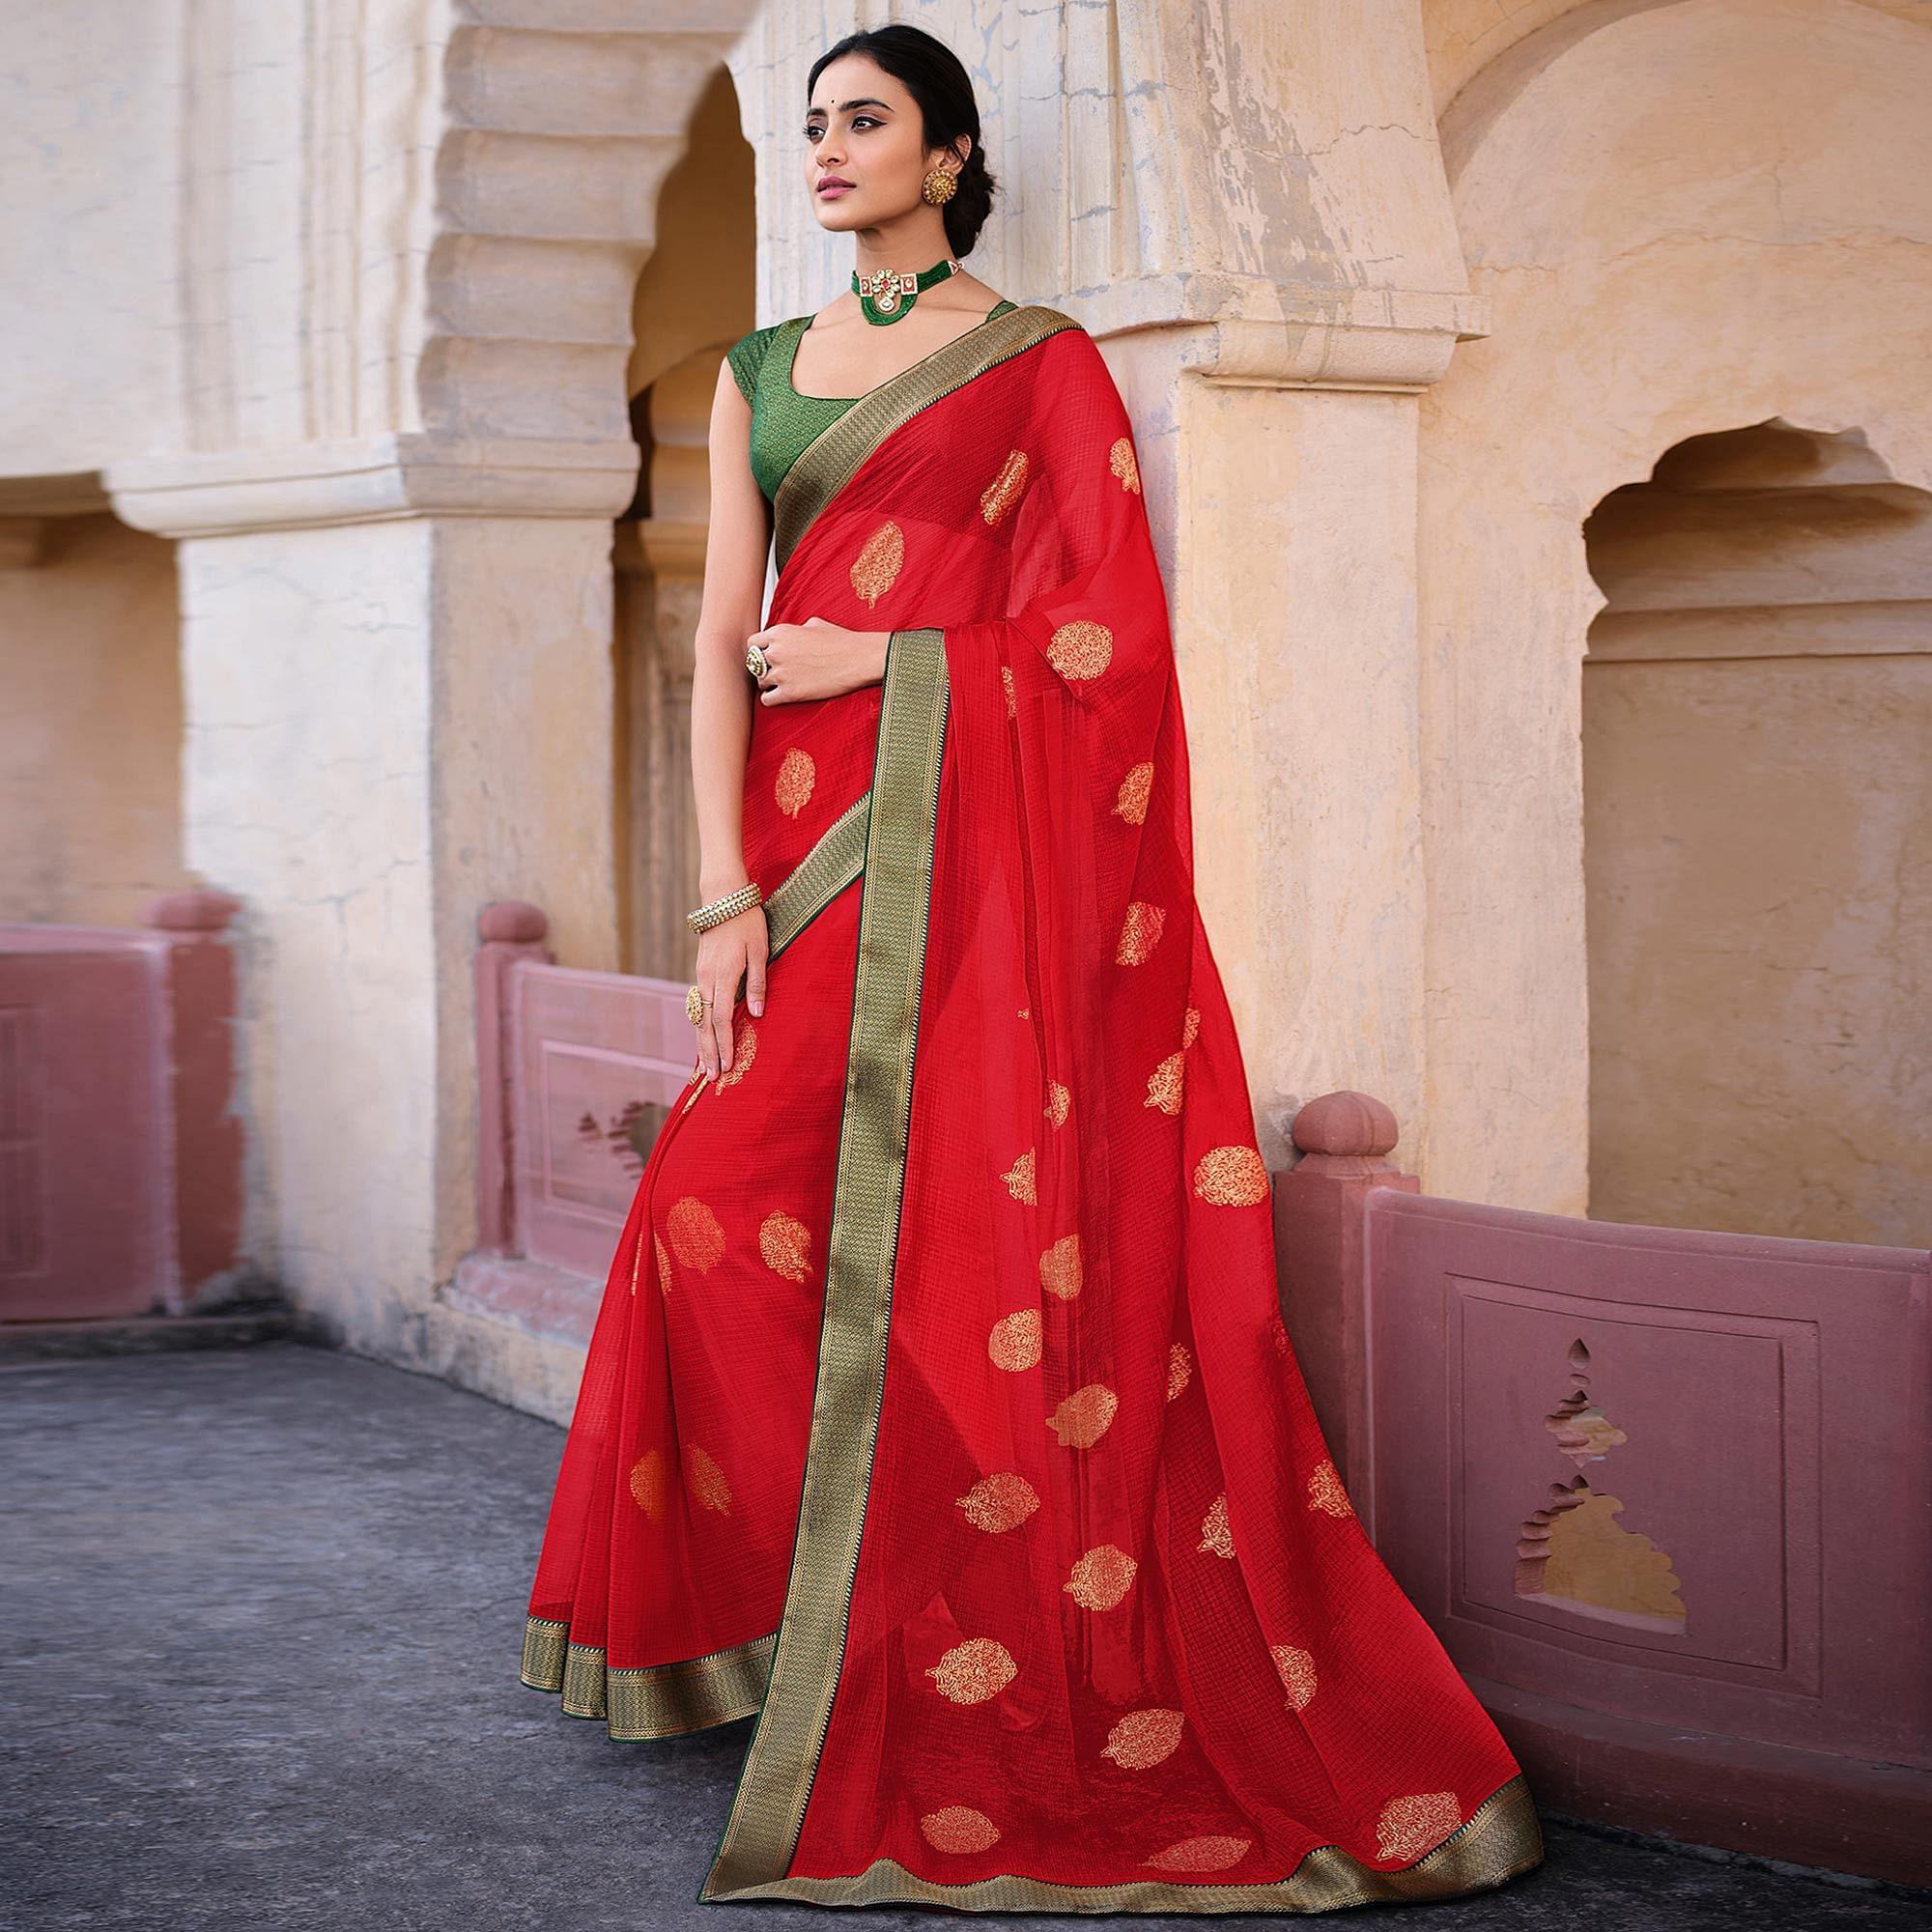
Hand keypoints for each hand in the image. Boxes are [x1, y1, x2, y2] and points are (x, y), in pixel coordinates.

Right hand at [692, 901, 768, 1079]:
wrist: (723, 898)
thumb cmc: (748, 923)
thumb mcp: (760, 951)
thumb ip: (757, 983)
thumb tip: (756, 1014)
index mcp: (723, 976)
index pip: (721, 1019)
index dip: (724, 1045)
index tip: (728, 1066)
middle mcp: (706, 979)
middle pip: (704, 1024)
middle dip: (709, 1052)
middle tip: (712, 1078)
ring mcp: (701, 975)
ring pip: (698, 1017)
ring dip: (702, 1043)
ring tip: (705, 1067)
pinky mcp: (701, 971)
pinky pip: (698, 1006)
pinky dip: (700, 1026)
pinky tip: (703, 1038)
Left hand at [747, 617, 888, 703]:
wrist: (858, 659)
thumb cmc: (841, 641)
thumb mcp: (814, 623)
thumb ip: (794, 630)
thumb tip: (792, 634)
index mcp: (780, 633)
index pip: (752, 643)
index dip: (759, 651)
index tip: (767, 657)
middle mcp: (776, 652)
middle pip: (754, 664)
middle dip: (763, 668)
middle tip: (774, 673)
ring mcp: (781, 673)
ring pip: (759, 682)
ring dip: (768, 684)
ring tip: (782, 685)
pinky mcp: (789, 693)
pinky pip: (766, 700)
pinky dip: (771, 699)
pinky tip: (782, 696)